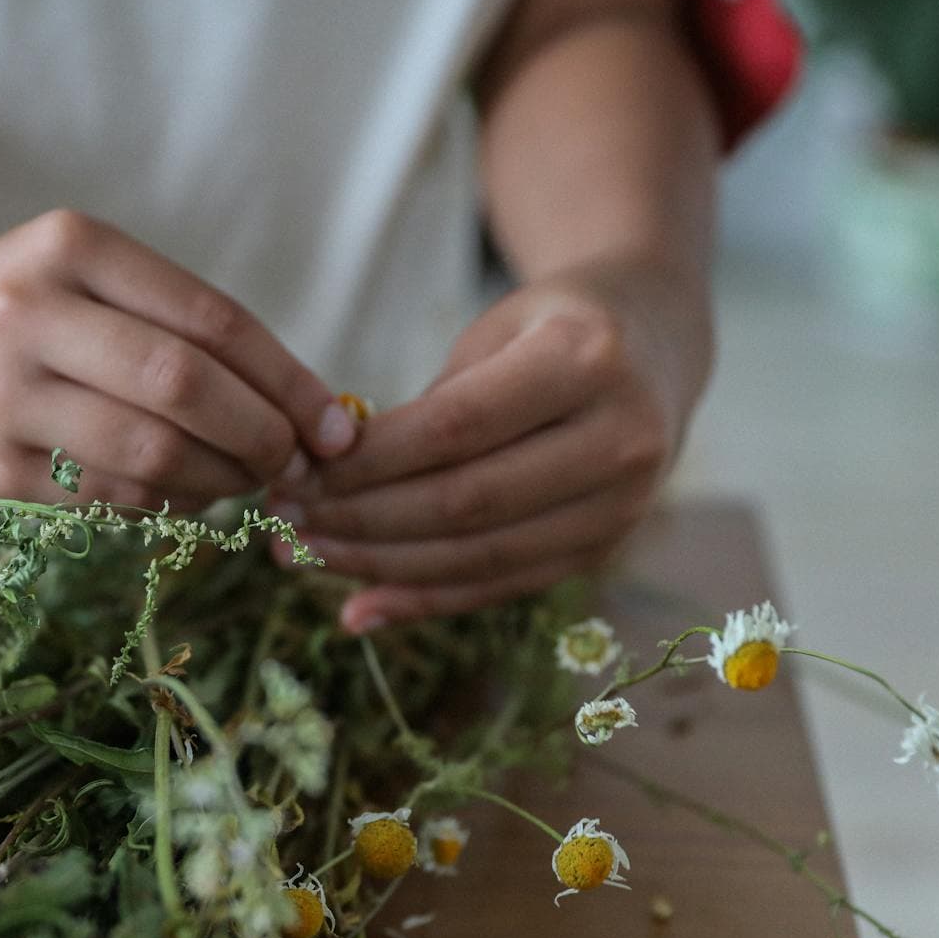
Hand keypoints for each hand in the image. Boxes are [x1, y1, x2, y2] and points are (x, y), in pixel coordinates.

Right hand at [0, 209, 358, 509]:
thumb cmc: (25, 300)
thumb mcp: (90, 271)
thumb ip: (182, 325)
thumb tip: (305, 413)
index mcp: (72, 246)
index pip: (210, 320)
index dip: (287, 381)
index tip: (333, 425)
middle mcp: (30, 314)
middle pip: (183, 387)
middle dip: (260, 436)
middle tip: (292, 461)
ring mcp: (3, 395)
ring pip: (149, 454)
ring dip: (220, 480)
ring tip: (243, 479)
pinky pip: (109, 497)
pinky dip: (168, 503)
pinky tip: (184, 491)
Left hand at [271, 260, 710, 628]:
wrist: (655, 346)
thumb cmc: (549, 328)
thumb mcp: (493, 332)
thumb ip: (425, 407)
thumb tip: (326, 479)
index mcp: (586, 358)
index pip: (455, 428)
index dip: (367, 462)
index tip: (295, 471)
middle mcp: (620, 436)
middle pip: (466, 502)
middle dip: (360, 520)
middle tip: (283, 520)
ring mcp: (622, 503)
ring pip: (481, 557)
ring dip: (380, 566)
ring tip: (303, 557)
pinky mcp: (605, 547)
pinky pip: (501, 587)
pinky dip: (425, 601)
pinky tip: (359, 609)